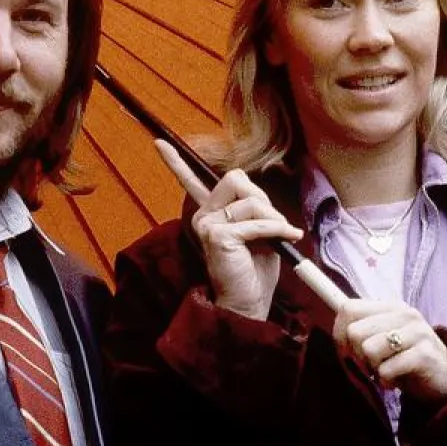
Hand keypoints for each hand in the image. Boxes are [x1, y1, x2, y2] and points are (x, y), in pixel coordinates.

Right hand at [154, 140, 302, 319]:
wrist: (249, 302)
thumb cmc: (256, 268)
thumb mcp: (260, 230)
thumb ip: (255, 209)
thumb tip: (259, 197)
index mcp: (210, 212)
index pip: (192, 180)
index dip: (177, 162)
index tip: (159, 143)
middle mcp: (202, 215)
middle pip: (236, 179)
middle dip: (263, 200)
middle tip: (274, 224)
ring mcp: (206, 225)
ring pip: (250, 201)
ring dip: (273, 219)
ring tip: (281, 237)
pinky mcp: (216, 236)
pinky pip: (255, 223)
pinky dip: (276, 230)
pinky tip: (286, 239)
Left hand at [333, 298, 446, 404]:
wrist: (446, 379)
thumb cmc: (407, 359)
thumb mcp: (383, 338)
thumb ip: (361, 329)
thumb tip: (335, 328)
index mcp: (391, 306)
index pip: (348, 308)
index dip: (340, 333)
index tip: (350, 350)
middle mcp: (404, 314)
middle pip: (354, 332)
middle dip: (357, 355)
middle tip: (373, 363)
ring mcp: (417, 332)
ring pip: (368, 349)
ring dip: (373, 368)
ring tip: (387, 370)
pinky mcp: (424, 355)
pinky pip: (386, 370)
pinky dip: (386, 381)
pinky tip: (397, 380)